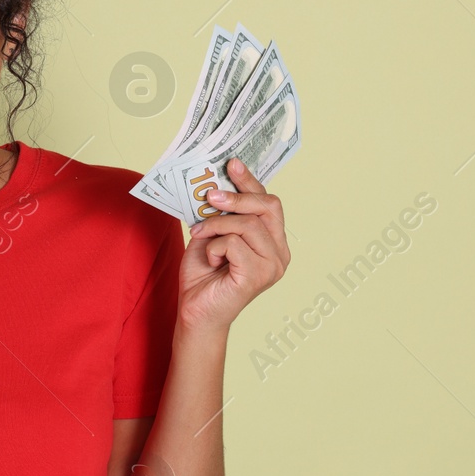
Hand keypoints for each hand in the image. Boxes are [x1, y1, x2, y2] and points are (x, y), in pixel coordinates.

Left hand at [179, 158, 290, 333]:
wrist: (195, 312)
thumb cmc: (204, 275)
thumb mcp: (211, 235)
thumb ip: (220, 213)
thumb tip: (215, 182)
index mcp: (273, 242)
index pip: (268, 203)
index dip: (250, 181)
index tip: (231, 163)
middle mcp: (279, 254)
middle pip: (267, 206)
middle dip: (235, 198)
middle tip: (208, 197)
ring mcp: (272, 266)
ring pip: (247, 224)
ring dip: (216, 226)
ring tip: (201, 237)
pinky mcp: (258, 276)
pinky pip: (234, 243)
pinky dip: (215, 247)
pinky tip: (211, 260)